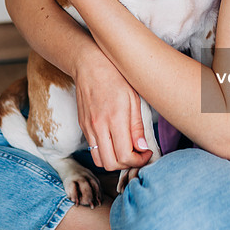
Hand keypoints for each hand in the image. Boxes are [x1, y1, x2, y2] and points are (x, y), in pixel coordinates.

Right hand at [74, 47, 152, 171]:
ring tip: (126, 150)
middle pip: (112, 164)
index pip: (125, 155)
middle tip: (137, 154)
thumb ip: (137, 125)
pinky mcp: (83, 126)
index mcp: (115, 118)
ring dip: (114, 161)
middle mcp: (99, 126)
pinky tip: (115, 141)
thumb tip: (142, 147)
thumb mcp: (133, 98)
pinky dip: (105, 152)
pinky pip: (93, 149)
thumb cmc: (115, 77)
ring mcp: (88, 127)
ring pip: (100, 160)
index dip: (139, 160)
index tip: (146, 153)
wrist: (90, 65)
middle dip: (127, 164)